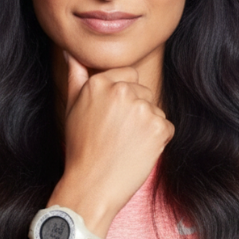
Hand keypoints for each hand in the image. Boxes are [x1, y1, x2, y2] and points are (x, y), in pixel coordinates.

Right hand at [61, 51, 174, 219]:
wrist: (92, 186)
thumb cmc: (80, 149)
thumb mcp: (72, 109)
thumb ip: (76, 77)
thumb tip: (71, 52)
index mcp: (100, 83)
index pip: (128, 75)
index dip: (122, 98)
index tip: (113, 119)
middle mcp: (122, 91)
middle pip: (144, 91)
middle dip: (136, 111)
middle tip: (117, 136)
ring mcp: (142, 108)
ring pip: (155, 110)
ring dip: (146, 126)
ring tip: (125, 146)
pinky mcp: (158, 127)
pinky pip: (166, 128)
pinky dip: (157, 141)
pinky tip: (137, 152)